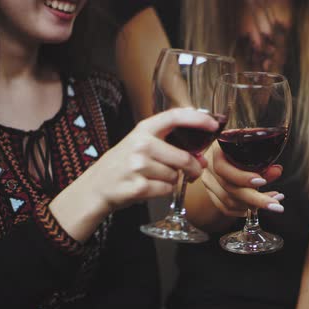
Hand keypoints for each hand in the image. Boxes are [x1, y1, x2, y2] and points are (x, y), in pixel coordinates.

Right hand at [71, 108, 217, 212]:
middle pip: (184, 157)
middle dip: (194, 168)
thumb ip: (170, 146)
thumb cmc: (123, 165)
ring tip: (155, 178)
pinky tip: (150, 188)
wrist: (96, 187)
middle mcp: (141, 144)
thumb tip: (201, 158)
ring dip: (172, 181)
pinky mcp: (138, 186)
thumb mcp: (140, 145)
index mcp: (143, 129)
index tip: (213, 125)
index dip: (197, 119)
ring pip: (175, 176)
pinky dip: (163, 192)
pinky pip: (167, 190)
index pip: (175, 117)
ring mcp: (138, 166)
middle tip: (194, 172)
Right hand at [202, 146, 284, 216]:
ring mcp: (210, 183)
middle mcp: (209, 168)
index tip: (262, 181)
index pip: (223, 168)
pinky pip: (227, 208)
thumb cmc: (243, 145)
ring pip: (229, 202)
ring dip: (253, 205)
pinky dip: (245, 210)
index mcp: (216, 151)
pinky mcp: (213, 194)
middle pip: (229, 189)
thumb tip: (276, 171)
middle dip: (255, 199)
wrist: (229, 149)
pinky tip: (259, 206)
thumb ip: (262, 160)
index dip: (242, 177)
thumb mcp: (251, 147)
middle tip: (276, 205)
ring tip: (274, 201)